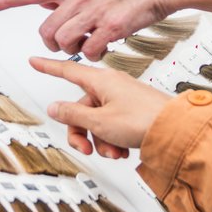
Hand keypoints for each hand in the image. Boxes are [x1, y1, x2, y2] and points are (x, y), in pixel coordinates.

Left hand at [0, 0, 177, 59]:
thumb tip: (44, 1)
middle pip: (46, 30)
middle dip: (52, 43)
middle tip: (66, 45)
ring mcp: (94, 11)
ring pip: (64, 42)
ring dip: (73, 50)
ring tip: (88, 45)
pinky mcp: (111, 26)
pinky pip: (91, 51)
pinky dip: (94, 55)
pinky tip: (103, 48)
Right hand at [28, 55, 172, 159]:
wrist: (176, 130)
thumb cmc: (143, 120)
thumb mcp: (99, 121)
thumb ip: (73, 114)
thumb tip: (55, 107)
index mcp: (101, 81)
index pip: (67, 71)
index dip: (48, 66)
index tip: (35, 60)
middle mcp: (111, 87)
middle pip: (81, 108)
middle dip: (82, 132)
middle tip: (86, 148)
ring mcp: (123, 99)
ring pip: (97, 121)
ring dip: (100, 141)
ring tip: (114, 151)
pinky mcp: (133, 112)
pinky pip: (112, 126)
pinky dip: (114, 140)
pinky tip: (124, 150)